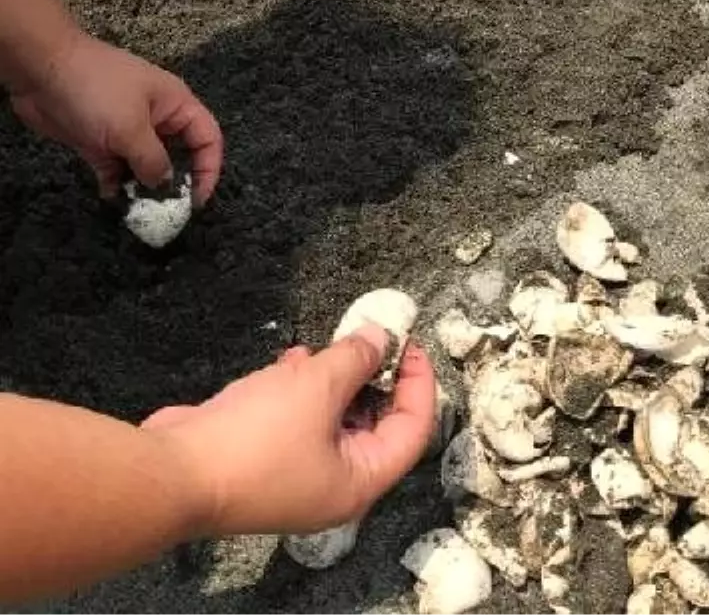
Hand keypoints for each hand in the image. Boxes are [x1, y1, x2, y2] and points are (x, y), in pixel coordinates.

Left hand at [9, 32, 222, 204]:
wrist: (42, 71)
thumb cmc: (96, 92)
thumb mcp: (130, 128)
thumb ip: (153, 162)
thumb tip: (165, 186)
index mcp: (175, 104)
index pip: (207, 138)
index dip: (209, 169)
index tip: (196, 202)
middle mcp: (156, 118)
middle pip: (178, 155)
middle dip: (173, 184)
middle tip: (164, 213)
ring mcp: (126, 130)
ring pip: (145, 166)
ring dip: (142, 188)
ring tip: (136, 211)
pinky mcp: (99, 142)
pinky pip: (116, 169)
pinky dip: (116, 185)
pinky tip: (110, 198)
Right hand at [143, 330, 438, 538]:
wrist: (175, 473)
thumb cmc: (255, 440)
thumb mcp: (319, 386)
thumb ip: (357, 358)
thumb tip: (382, 337)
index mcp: (358, 482)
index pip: (412, 430)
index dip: (418, 383)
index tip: (410, 342)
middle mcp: (332, 487)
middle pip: (374, 424)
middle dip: (372, 376)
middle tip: (369, 336)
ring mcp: (295, 476)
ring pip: (332, 419)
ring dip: (332, 379)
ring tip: (325, 348)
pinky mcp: (263, 461)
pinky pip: (297, 420)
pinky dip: (299, 390)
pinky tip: (288, 364)